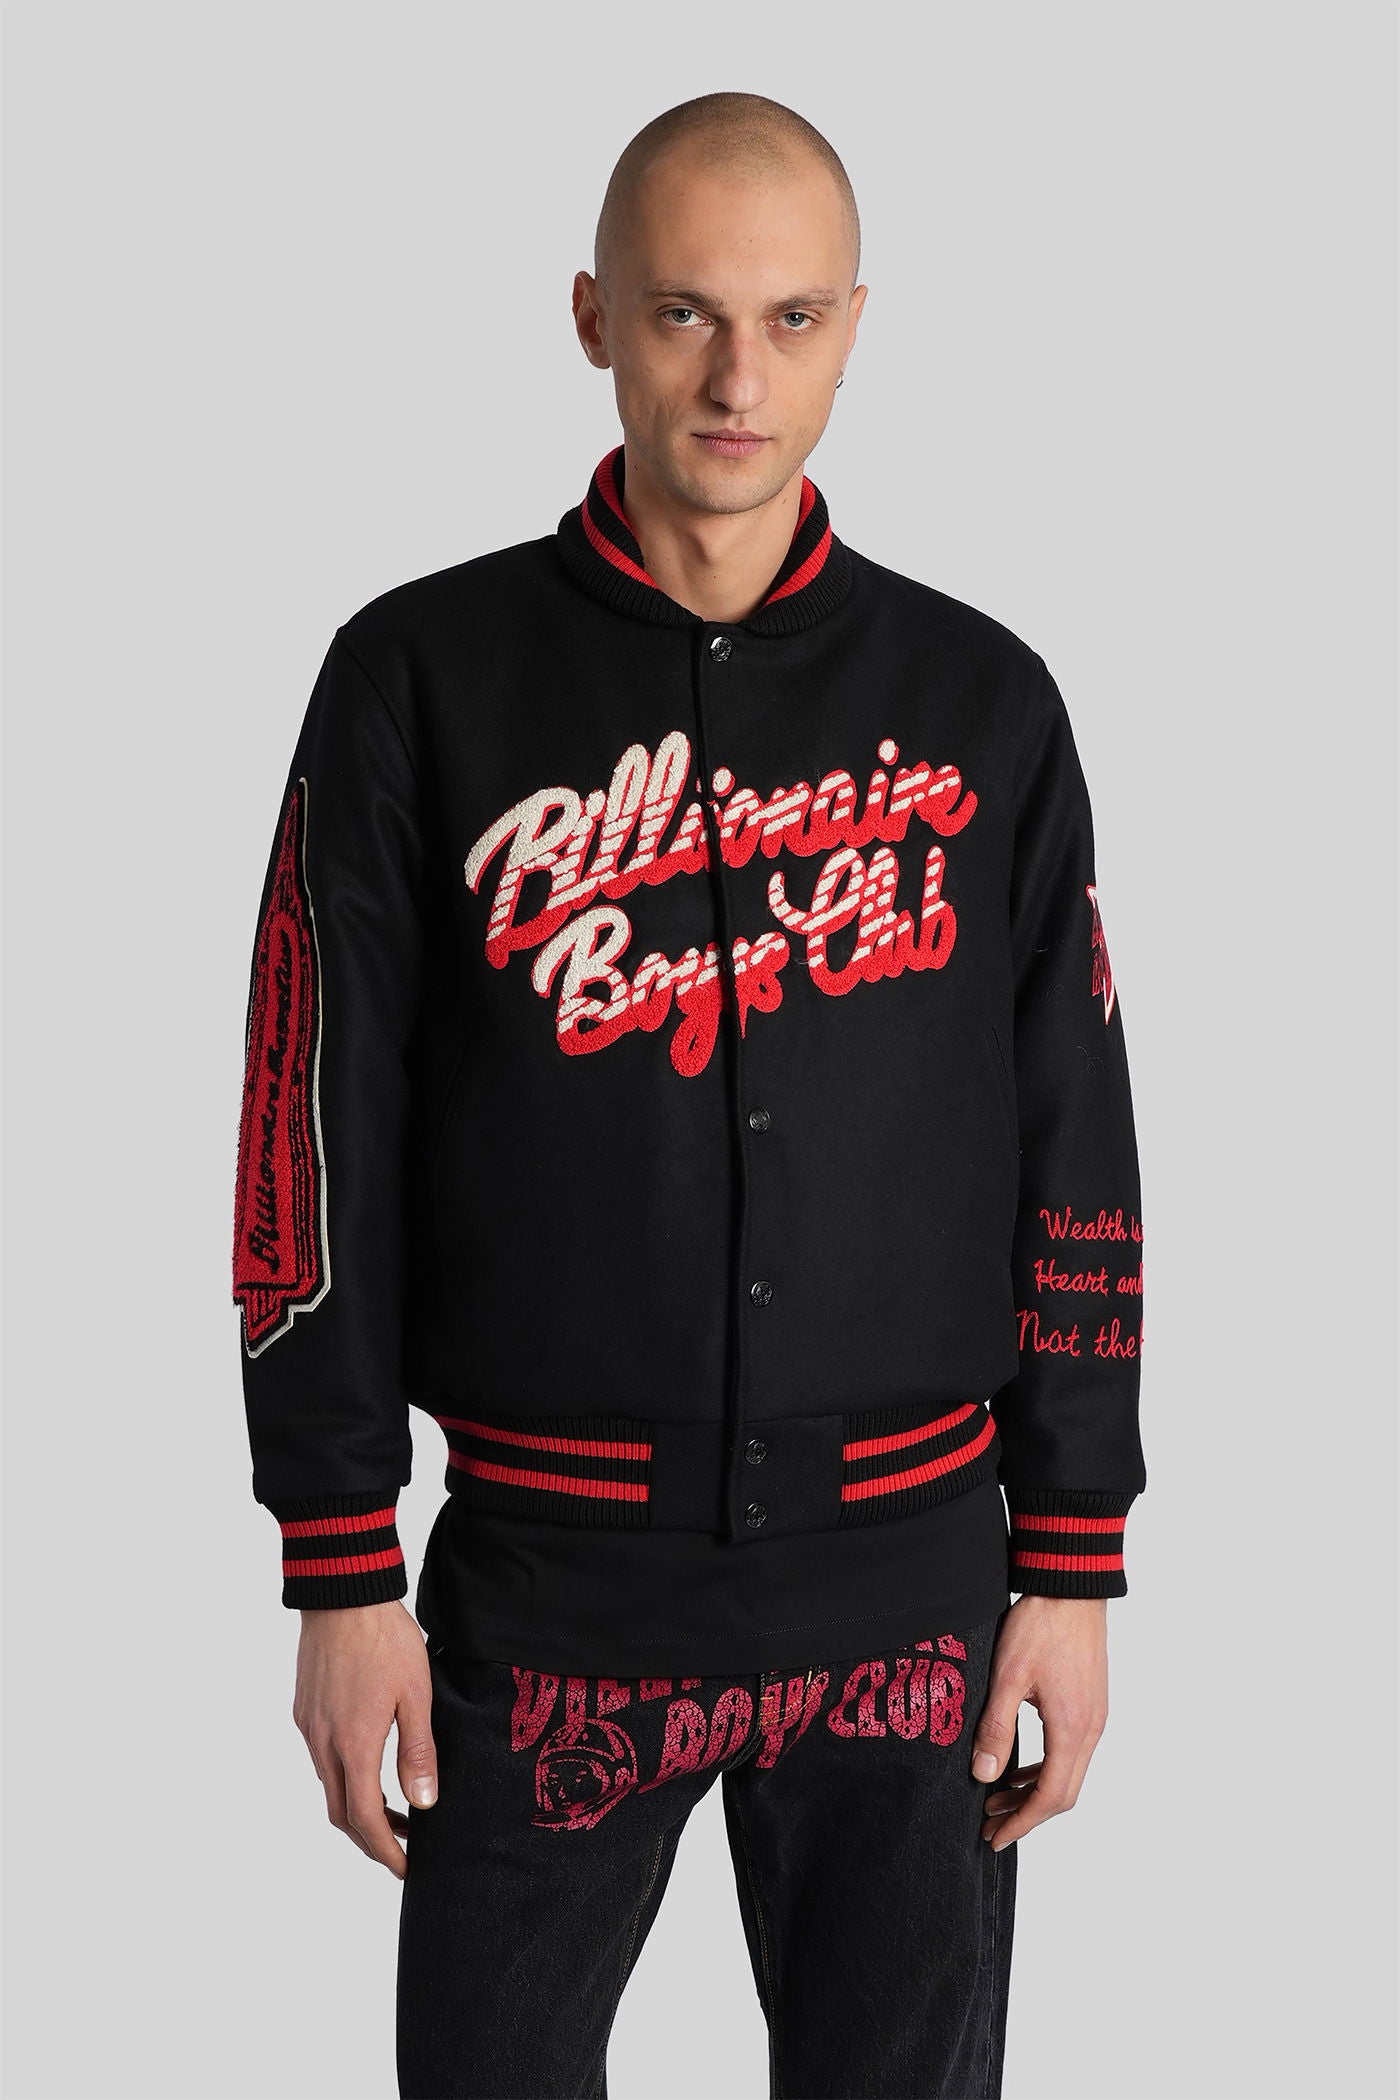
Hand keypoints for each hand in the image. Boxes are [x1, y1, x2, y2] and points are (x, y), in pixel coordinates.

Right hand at [292, 1600, 437, 1876]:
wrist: (342, 1593)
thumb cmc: (385, 1639)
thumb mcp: (417, 1694)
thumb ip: (419, 1752)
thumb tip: (423, 1805)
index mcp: (353, 1744)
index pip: (364, 1818)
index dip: (385, 1850)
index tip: (406, 1868)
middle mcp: (323, 1742)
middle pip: (339, 1813)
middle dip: (370, 1839)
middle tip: (403, 1849)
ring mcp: (309, 1726)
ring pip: (328, 1786)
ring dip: (357, 1807)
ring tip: (395, 1810)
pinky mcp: (305, 1709)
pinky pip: (321, 1759)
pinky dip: (344, 1778)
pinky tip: (369, 1766)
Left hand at [970, 1595, 1108, 1849]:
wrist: (1071, 1587)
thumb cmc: (1040, 1625)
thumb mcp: (1007, 1676)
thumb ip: (996, 1727)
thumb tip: (983, 1775)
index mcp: (1072, 1728)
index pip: (1051, 1797)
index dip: (1022, 1823)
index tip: (995, 1837)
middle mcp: (1091, 1729)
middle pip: (1064, 1793)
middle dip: (1027, 1815)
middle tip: (990, 1825)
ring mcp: (1095, 1717)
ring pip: (1068, 1773)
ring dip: (1034, 1791)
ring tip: (996, 1796)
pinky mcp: (1091, 1704)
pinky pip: (1072, 1752)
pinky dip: (1045, 1768)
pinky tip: (1020, 1765)